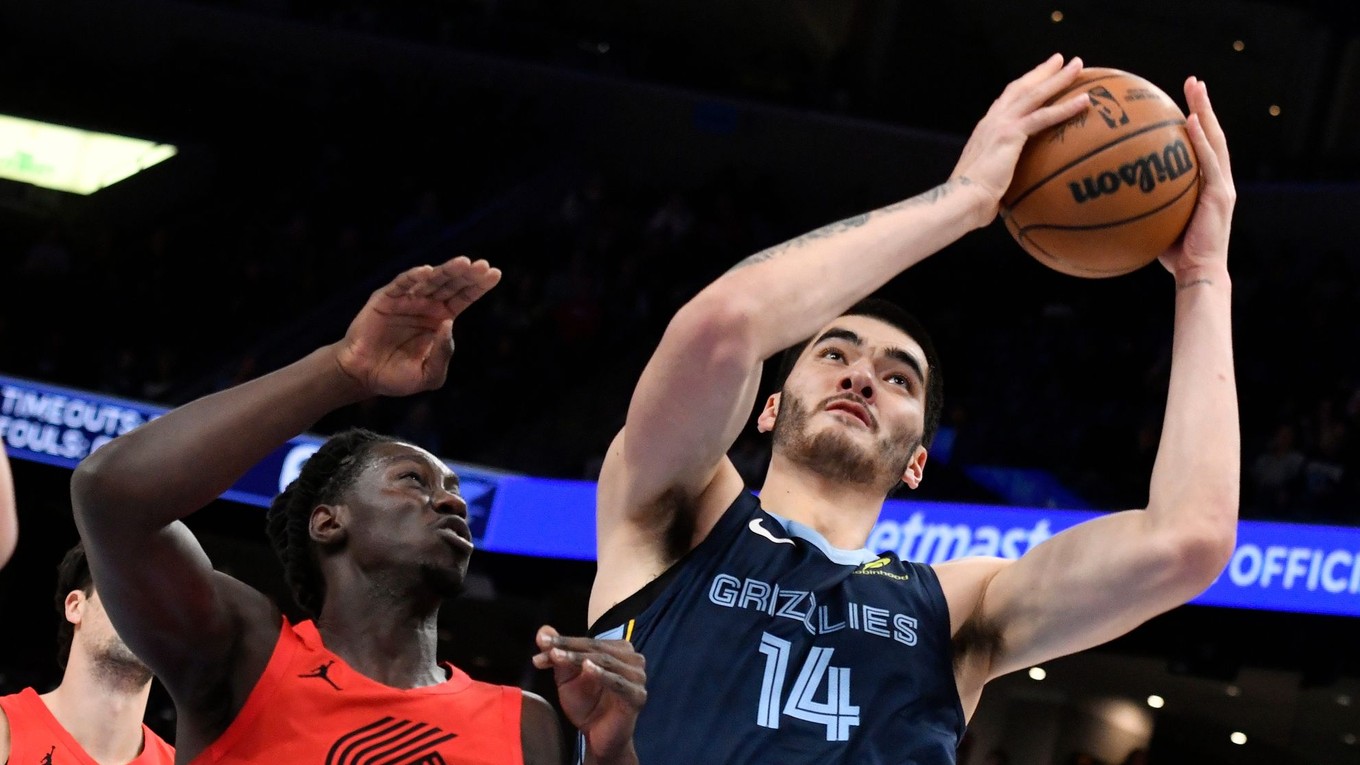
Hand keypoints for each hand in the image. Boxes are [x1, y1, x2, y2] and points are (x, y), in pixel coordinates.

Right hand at [334, 256, 500, 397]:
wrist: (364, 377)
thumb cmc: (398, 377)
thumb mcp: (430, 375)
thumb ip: (443, 353)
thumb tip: (448, 323)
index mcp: (441, 320)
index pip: (464, 297)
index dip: (479, 285)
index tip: (495, 273)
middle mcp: (427, 306)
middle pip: (451, 284)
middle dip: (467, 274)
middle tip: (482, 265)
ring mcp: (406, 300)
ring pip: (430, 280)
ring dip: (446, 270)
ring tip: (463, 263)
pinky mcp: (385, 299)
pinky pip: (401, 284)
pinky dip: (413, 277)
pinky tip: (427, 272)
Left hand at [533, 625, 646, 764]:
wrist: (598, 737)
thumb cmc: (586, 704)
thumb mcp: (567, 677)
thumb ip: (558, 653)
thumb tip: (543, 630)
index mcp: (619, 650)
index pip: (589, 642)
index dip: (564, 641)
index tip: (540, 643)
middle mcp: (633, 659)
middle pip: (597, 649)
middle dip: (568, 648)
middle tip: (545, 648)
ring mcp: (638, 677)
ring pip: (605, 661)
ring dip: (578, 658)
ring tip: (557, 656)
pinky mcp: (637, 696)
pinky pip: (618, 682)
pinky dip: (602, 674)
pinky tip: (586, 668)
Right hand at [950, 53, 1090, 225]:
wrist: (962, 199)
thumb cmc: (971, 200)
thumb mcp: (988, 181)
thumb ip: (1001, 176)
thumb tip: (1009, 192)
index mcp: (986, 129)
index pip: (1007, 100)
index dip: (1023, 86)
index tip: (1037, 78)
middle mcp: (992, 121)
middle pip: (1021, 88)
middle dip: (1041, 71)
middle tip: (1061, 59)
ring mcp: (1001, 125)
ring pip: (1035, 94)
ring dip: (1058, 79)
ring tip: (1078, 66)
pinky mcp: (1011, 134)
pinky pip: (1044, 117)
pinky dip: (1065, 107)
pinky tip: (1084, 101)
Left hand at [1159, 77, 1235, 279]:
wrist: (1197, 274)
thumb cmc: (1172, 254)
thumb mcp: (1152, 222)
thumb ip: (1139, 203)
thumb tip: (1103, 194)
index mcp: (1206, 184)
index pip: (1201, 145)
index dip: (1194, 121)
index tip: (1181, 100)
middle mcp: (1218, 180)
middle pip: (1212, 134)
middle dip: (1204, 106)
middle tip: (1193, 81)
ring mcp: (1222, 185)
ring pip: (1215, 140)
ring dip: (1205, 111)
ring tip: (1196, 88)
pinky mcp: (1221, 195)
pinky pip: (1210, 162)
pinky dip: (1200, 140)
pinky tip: (1190, 121)